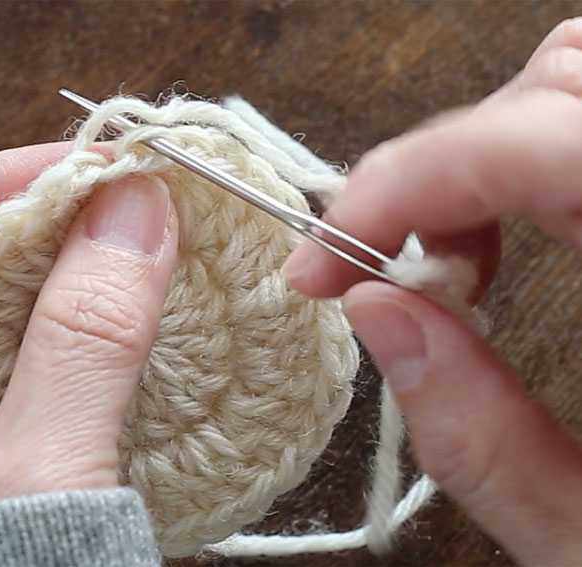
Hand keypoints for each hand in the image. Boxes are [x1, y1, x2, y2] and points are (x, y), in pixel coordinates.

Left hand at [0, 142, 177, 565]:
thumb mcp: (40, 488)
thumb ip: (82, 346)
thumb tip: (132, 211)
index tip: (84, 167)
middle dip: (46, 238)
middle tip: (134, 200)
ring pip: (8, 338)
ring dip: (82, 291)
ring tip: (155, 253)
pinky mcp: (4, 483)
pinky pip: (47, 387)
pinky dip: (101, 352)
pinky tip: (152, 330)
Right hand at [282, 19, 581, 564]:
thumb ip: (482, 440)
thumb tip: (373, 313)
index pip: (549, 140)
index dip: (412, 182)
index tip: (326, 262)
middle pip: (560, 87)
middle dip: (435, 172)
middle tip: (377, 270)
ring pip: (569, 88)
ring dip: (470, 164)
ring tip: (443, 268)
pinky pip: (576, 132)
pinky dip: (504, 172)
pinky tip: (487, 253)